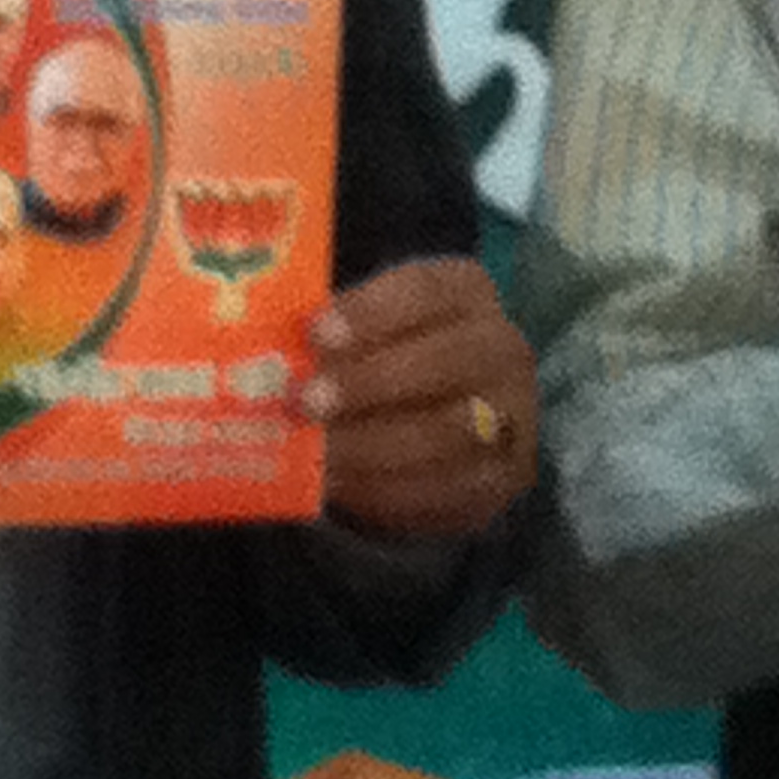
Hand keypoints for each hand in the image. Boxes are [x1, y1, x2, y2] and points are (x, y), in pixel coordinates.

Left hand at [303, 256, 535, 536]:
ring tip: (313, 452)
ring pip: (445, 432)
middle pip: (445, 359)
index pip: (425, 290)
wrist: (444, 424)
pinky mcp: (504, 477)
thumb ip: (328, 337)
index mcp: (465, 293)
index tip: (315, 332)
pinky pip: (445, 488)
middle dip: (369, 382)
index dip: (370, 311)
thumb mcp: (364, 332)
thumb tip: (263, 358)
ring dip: (369, 445)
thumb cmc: (385, 360)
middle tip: (304, 402)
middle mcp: (501, 347)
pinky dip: (383, 489)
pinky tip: (337, 484)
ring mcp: (514, 414)